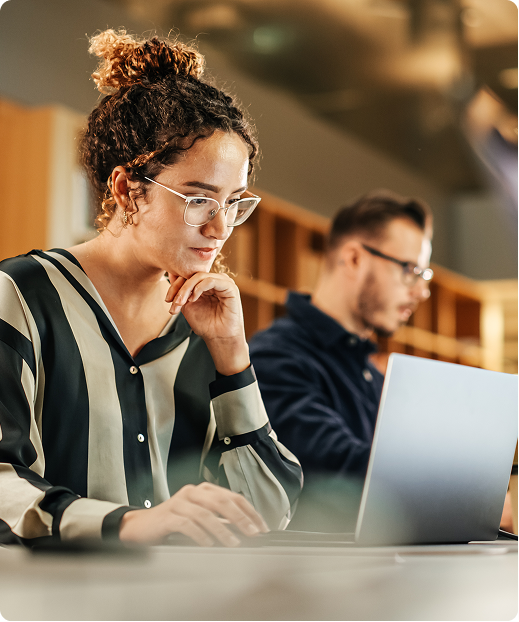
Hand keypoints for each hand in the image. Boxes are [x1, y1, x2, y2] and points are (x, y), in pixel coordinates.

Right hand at [119, 483, 268, 545]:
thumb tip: (246, 531)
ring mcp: (179, 502)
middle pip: (222, 501)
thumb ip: (220, 521)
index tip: (262, 527)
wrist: (141, 527)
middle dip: (241, 518)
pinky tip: (208, 544)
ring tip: (234, 543)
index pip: (233, 496)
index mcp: (204, 490)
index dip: (249, 511)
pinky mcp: (167, 516)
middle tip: (253, 533)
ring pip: (206, 513)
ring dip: (223, 530)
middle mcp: (193, 492)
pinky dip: (200, 535)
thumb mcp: (200, 519)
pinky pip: (187, 524)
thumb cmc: (173, 524)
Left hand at [165, 273, 249, 374]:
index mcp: (206, 284)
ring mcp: (223, 282)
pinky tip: (193, 299)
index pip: (188, 275)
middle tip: (173, 302)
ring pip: (200, 276)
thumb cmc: (206, 324)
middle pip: (193, 274)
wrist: (218, 338)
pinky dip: (198, 288)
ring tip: (181, 302)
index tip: (168, 300)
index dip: (175, 285)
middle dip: (179, 288)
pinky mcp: (230, 287)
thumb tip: (170, 274)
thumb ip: (181, 291)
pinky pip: (211, 280)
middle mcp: (215, 280)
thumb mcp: (187, 305)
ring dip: (186, 289)